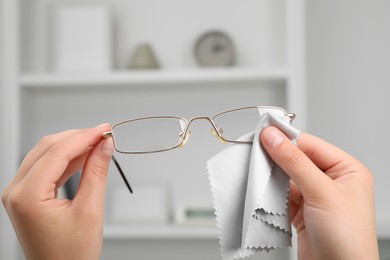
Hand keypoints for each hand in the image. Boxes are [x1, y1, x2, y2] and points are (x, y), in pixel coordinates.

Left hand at [2, 124, 113, 259]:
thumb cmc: (71, 255)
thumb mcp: (90, 211)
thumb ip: (97, 173)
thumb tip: (105, 146)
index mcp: (27, 196)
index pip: (57, 153)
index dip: (85, 137)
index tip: (105, 130)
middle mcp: (16, 192)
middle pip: (47, 148)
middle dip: (78, 138)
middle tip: (104, 134)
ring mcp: (18, 194)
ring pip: (46, 154)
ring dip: (73, 146)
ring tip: (98, 144)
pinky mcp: (26, 196)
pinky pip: (46, 168)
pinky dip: (66, 160)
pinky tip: (85, 157)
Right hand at [261, 127, 378, 259]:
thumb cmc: (348, 240)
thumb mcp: (321, 192)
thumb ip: (295, 162)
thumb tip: (274, 137)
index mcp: (347, 170)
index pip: (310, 145)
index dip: (287, 139)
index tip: (265, 134)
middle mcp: (332, 181)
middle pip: (297, 159)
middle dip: (277, 158)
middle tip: (256, 151)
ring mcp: (315, 196)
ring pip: (287, 176)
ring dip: (272, 176)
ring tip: (259, 172)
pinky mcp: (301, 210)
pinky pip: (282, 193)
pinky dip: (271, 192)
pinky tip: (264, 190)